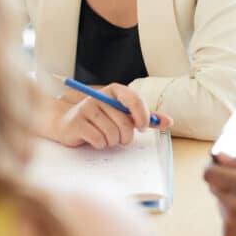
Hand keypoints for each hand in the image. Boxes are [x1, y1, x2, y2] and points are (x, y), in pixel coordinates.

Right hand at [50, 83, 171, 148]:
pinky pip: (98, 140)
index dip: (142, 116)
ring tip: (106, 137)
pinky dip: (100, 144)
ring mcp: (86, 109)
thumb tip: (169, 121)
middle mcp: (99, 96)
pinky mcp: (76, 123)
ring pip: (112, 134)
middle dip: (126, 136)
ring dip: (112, 142)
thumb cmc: (100, 119)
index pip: (134, 99)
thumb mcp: (123, 114)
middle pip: (124, 122)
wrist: (67, 123)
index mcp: (114, 90)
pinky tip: (95, 140)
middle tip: (121, 139)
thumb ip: (145, 117)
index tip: (142, 128)